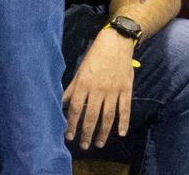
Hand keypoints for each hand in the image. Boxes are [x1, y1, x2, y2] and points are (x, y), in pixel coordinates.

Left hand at [62, 29, 134, 149]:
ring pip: (107, 117)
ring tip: (98, 143)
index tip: (69, 136)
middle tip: (84, 146)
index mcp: (84, 84)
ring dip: (103, 132)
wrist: (116, 42)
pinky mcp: (125, 90)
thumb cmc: (95, 55)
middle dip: (86, 133)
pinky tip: (121, 133)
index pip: (76, 109)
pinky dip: (123, 122)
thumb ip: (72, 88)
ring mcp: (113, 91)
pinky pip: (125, 109)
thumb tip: (62, 103)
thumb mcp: (80, 70)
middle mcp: (98, 90)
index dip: (72, 124)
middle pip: (91, 116)